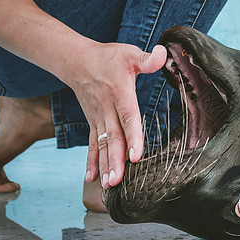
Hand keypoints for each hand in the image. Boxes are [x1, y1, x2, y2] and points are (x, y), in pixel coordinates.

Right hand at [67, 43, 166, 188]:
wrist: (76, 60)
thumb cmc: (107, 57)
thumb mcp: (128, 53)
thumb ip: (146, 59)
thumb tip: (163, 53)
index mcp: (119, 93)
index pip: (127, 117)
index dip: (132, 137)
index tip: (135, 157)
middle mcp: (107, 109)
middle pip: (113, 137)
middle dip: (115, 160)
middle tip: (118, 181)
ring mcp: (98, 118)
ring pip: (103, 144)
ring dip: (105, 165)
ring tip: (108, 185)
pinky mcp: (93, 123)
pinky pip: (93, 144)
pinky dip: (92, 161)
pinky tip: (91, 178)